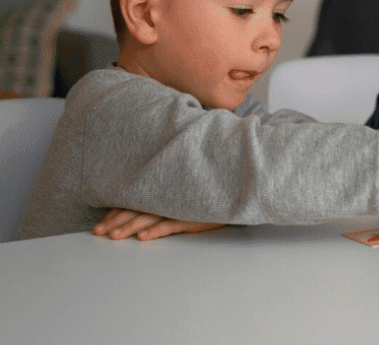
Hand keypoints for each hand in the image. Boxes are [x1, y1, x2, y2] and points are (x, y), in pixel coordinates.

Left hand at [93, 208, 225, 241]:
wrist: (228, 196)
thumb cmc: (199, 200)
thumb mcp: (176, 199)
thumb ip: (156, 204)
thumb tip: (131, 216)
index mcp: (158, 194)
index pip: (131, 203)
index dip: (114, 213)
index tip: (100, 225)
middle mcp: (164, 199)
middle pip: (134, 210)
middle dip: (115, 222)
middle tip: (98, 233)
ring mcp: (176, 208)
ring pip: (148, 217)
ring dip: (129, 227)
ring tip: (114, 237)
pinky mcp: (189, 217)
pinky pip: (170, 224)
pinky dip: (156, 230)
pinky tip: (143, 238)